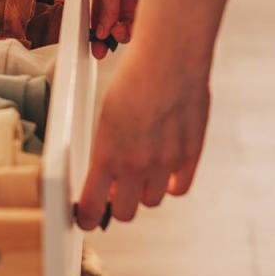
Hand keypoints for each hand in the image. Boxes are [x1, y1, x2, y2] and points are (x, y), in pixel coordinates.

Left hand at [76, 48, 209, 228]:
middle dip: (117, 204)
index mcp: (107, 154)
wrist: (169, 58)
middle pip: (125, 212)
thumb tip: (108, 175)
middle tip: (116, 189)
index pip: (92, 207)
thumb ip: (108, 150)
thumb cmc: (133, 78)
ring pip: (152, 201)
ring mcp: (165, 162)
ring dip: (144, 191)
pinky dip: (171, 184)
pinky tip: (166, 169)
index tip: (85, 217)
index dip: (87, 217)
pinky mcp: (190, 155)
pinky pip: (179, 188)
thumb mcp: (107, 115)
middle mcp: (136, 164)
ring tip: (142, 171)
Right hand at [92, 0, 151, 58]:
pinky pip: (154, 9)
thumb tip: (100, 29)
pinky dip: (147, 20)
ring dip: (130, 29)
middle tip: (112, 40)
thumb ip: (104, 4)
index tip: (95, 46)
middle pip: (119, 19)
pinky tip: (140, 25)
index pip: (101, 11)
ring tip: (124, 33)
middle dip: (115, 32)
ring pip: (137, 18)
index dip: (98, 30)